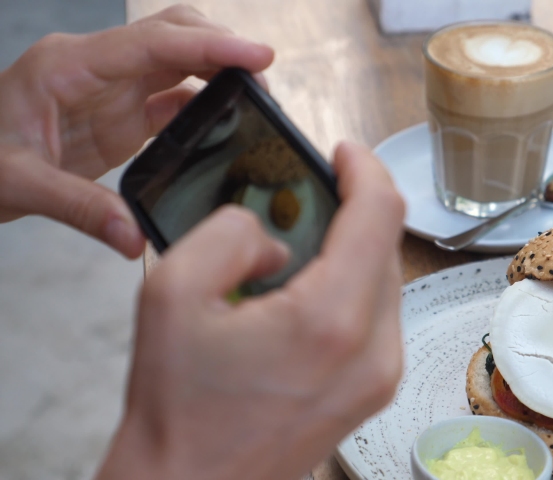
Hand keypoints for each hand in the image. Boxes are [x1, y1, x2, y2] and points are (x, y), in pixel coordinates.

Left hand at [0, 5, 273, 257]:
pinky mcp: (123, 113)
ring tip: (257, 99)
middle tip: (263, 78)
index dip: (210, 45)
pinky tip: (229, 122)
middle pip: (173, 34)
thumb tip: (134, 236)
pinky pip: (175, 96)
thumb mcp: (18, 184)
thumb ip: (79, 208)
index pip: (152, 43)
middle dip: (222, 47)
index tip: (257, 54)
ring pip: (180, 60)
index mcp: (69, 66)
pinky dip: (207, 103)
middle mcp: (97, 66)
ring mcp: (112, 88)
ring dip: (220, 71)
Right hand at [96, 142, 405, 479]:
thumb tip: (271, 233)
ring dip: (353, 247)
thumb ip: (228, 235)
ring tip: (302, 242)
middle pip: (388, 244)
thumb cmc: (179, 413)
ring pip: (387, 278)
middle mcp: (373, 350)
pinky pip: (379, 314)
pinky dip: (352, 284)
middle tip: (309, 193)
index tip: (342, 153)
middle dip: (354, 206)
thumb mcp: (171, 295)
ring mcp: (381, 375)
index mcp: (330, 320)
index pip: (379, 214)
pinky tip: (308, 287)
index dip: (365, 168)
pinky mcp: (374, 390)